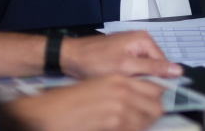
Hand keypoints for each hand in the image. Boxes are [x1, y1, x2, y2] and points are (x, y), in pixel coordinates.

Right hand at [5, 75, 163, 130]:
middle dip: (152, 116)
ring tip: (130, 127)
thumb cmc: (69, 100)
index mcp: (121, 78)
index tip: (153, 108)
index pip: (155, 88)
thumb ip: (122, 91)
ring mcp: (120, 107)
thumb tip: (140, 100)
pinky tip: (120, 130)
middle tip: (144, 122)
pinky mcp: (114, 122)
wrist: (48, 112)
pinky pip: (134, 130)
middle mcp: (124, 90)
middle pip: (156, 106)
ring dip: (142, 126)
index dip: (156, 100)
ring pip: (147, 121)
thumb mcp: (99, 86)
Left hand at [61, 31, 181, 78]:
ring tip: (124, 84)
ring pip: (144, 70)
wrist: (70, 57)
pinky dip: (129, 77)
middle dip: (145, 79)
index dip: (157, 79)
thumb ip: (152, 68)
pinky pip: (134, 69)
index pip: (163, 63)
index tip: (148, 92)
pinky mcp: (124, 54)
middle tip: (131, 88)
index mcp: (144, 40)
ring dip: (136, 79)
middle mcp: (141, 41)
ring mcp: (132, 47)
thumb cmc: (94, 60)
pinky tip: (119, 82)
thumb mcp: (125, 67)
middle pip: (154, 66)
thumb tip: (178, 71)